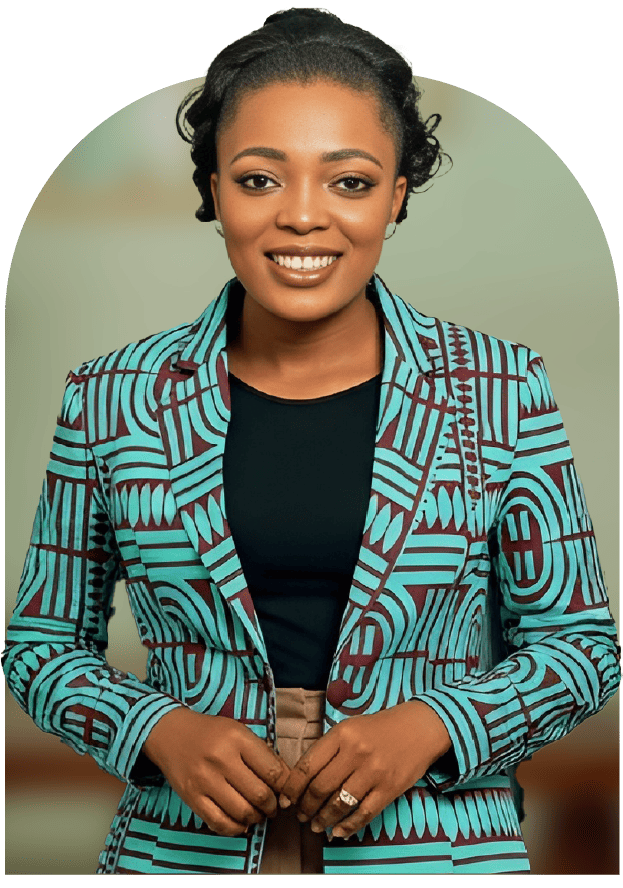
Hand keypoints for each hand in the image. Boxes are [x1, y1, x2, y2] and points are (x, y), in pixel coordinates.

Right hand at [142, 706, 291, 835]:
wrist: (170, 734)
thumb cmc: (210, 732)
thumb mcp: (238, 731)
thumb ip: (262, 753)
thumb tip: (285, 779)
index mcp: (237, 739)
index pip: (272, 770)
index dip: (285, 786)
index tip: (287, 791)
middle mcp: (221, 759)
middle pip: (260, 794)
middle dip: (272, 805)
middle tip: (273, 805)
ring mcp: (205, 781)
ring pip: (242, 812)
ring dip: (256, 818)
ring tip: (257, 813)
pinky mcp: (192, 798)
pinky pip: (219, 823)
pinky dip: (235, 828)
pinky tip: (240, 822)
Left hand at [278, 701, 451, 839]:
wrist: (419, 727)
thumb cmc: (380, 728)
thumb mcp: (350, 727)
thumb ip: (329, 748)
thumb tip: (305, 778)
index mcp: (341, 734)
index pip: (308, 765)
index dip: (293, 787)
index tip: (286, 799)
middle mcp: (355, 752)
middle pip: (321, 787)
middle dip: (306, 806)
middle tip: (301, 815)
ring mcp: (373, 771)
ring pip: (339, 803)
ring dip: (324, 819)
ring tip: (317, 825)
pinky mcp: (390, 788)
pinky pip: (364, 813)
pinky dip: (348, 826)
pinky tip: (339, 831)